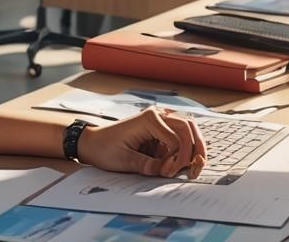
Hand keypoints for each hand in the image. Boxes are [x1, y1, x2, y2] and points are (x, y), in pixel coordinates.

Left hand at [76, 107, 206, 177]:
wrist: (93, 143)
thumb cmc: (105, 148)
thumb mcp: (124, 160)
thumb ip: (146, 165)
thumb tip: (167, 170)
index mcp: (148, 119)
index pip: (176, 139)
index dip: (177, 159)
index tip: (168, 173)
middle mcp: (156, 115)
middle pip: (188, 128)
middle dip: (195, 150)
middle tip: (195, 170)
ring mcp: (159, 121)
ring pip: (188, 130)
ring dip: (194, 148)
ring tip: (194, 167)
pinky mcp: (159, 130)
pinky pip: (180, 136)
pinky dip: (185, 150)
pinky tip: (183, 164)